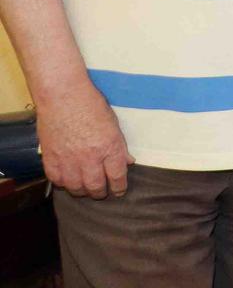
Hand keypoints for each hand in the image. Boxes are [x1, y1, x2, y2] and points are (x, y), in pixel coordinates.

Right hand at [36, 83, 132, 198]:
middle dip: (101, 193)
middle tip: (102, 192)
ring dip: (82, 191)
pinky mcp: (50, 158)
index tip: (119, 190)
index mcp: (110, 148)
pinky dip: (63, 183)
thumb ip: (120, 146)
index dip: (119, 188)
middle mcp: (90, 158)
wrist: (62, 95)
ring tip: (85, 188)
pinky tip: (67, 180)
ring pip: (76, 188)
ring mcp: (68, 160)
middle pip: (96, 187)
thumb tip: (127, 162)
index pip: (117, 177)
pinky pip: (57, 180)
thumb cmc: (91, 104)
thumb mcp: (114, 124)